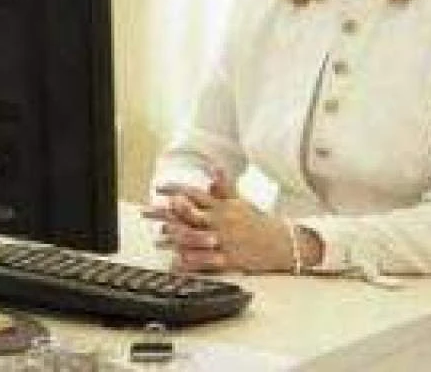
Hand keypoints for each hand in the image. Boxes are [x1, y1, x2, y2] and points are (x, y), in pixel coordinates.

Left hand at [144, 171, 293, 272]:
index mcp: (224, 206)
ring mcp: (226, 240)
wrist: (282, 243)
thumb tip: (212, 169)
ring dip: (176, 236)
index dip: (178, 190)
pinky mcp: (231, 259)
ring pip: (198, 237)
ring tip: (159, 236)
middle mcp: (222, 221)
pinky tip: (178, 262)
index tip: (160, 189)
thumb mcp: (241, 202)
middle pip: (192, 214)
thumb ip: (224, 187)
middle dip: (168, 213)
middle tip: (149, 211)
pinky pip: (209, 260)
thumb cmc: (258, 223)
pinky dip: (193, 261)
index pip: (197, 194)